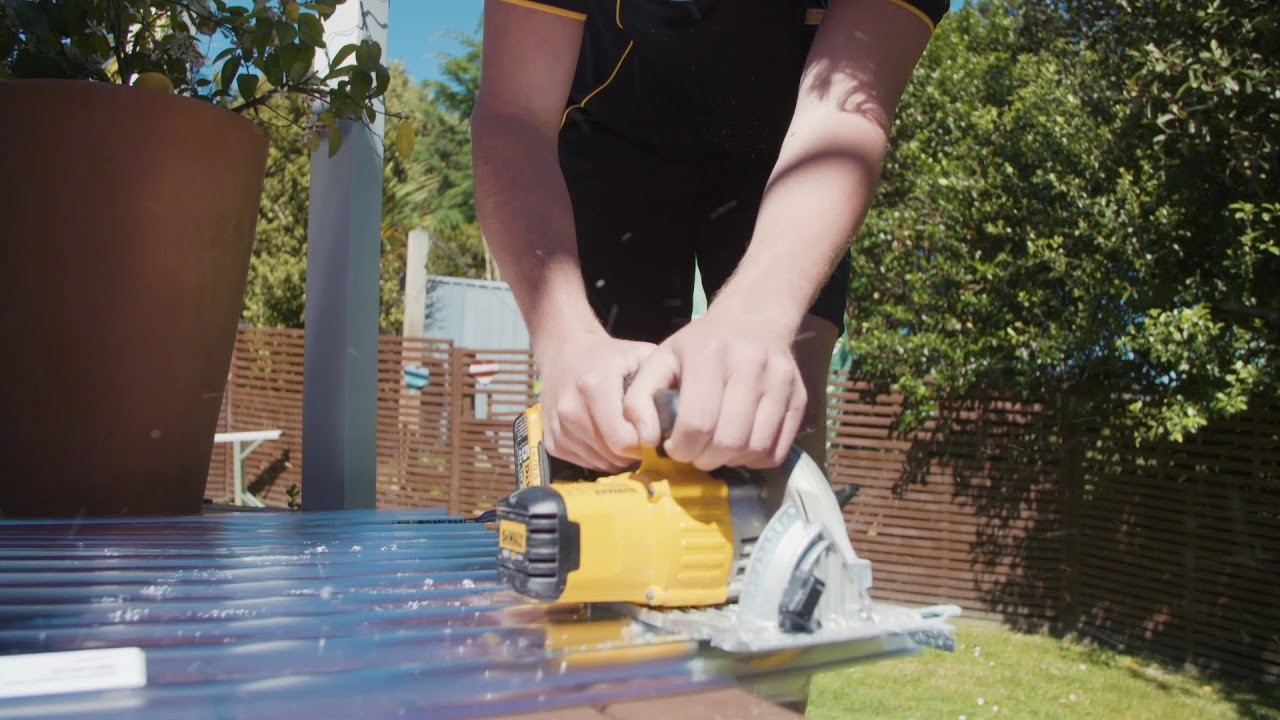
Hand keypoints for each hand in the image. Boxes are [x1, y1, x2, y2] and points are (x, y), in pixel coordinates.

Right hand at [536, 330, 656, 471]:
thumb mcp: (641, 356)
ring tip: (624, 434)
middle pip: (613, 454)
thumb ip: (661, 385)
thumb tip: (678, 422)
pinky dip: (600, 457)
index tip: (654, 433)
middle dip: (633, 451)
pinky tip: (605, 437)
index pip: (625, 440)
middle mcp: (571, 409)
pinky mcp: (551, 440)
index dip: (646, 442)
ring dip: (617, 456)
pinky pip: (585, 463)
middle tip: (642, 436)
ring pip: (600, 462)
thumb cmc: (610, 356)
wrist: (565, 353)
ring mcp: (558, 427)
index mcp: (593, 386)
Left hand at [622, 310, 805, 469]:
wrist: (753, 320)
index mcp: (709, 354)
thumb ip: (639, 399)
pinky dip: (754, 459)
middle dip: (705, 459)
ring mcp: (781, 382)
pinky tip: (739, 446)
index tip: (675, 446)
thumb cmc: (699, 346)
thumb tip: (646, 440)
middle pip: (729, 440)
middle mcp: (750, 365)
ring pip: (755, 448)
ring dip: (730, 461)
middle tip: (695, 453)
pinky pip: (777, 450)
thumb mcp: (660, 360)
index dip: (682, 447)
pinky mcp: (800, 398)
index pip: (698, 422)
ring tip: (716, 450)